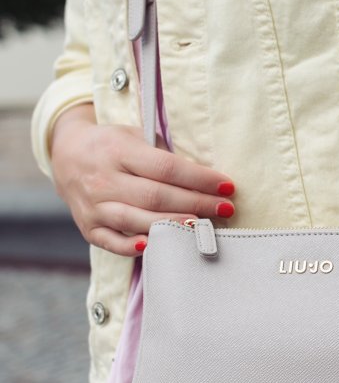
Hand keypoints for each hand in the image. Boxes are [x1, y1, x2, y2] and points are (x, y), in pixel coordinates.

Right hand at [50, 103, 236, 256]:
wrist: (67, 155)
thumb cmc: (113, 145)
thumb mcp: (135, 136)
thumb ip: (163, 154)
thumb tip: (205, 176)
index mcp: (119, 150)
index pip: (167, 168)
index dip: (200, 178)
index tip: (227, 186)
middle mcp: (104, 179)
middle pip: (156, 196)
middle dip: (196, 204)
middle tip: (226, 209)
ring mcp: (94, 205)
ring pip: (137, 219)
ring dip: (172, 225)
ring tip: (202, 227)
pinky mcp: (88, 227)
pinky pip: (111, 241)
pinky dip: (131, 246)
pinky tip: (154, 245)